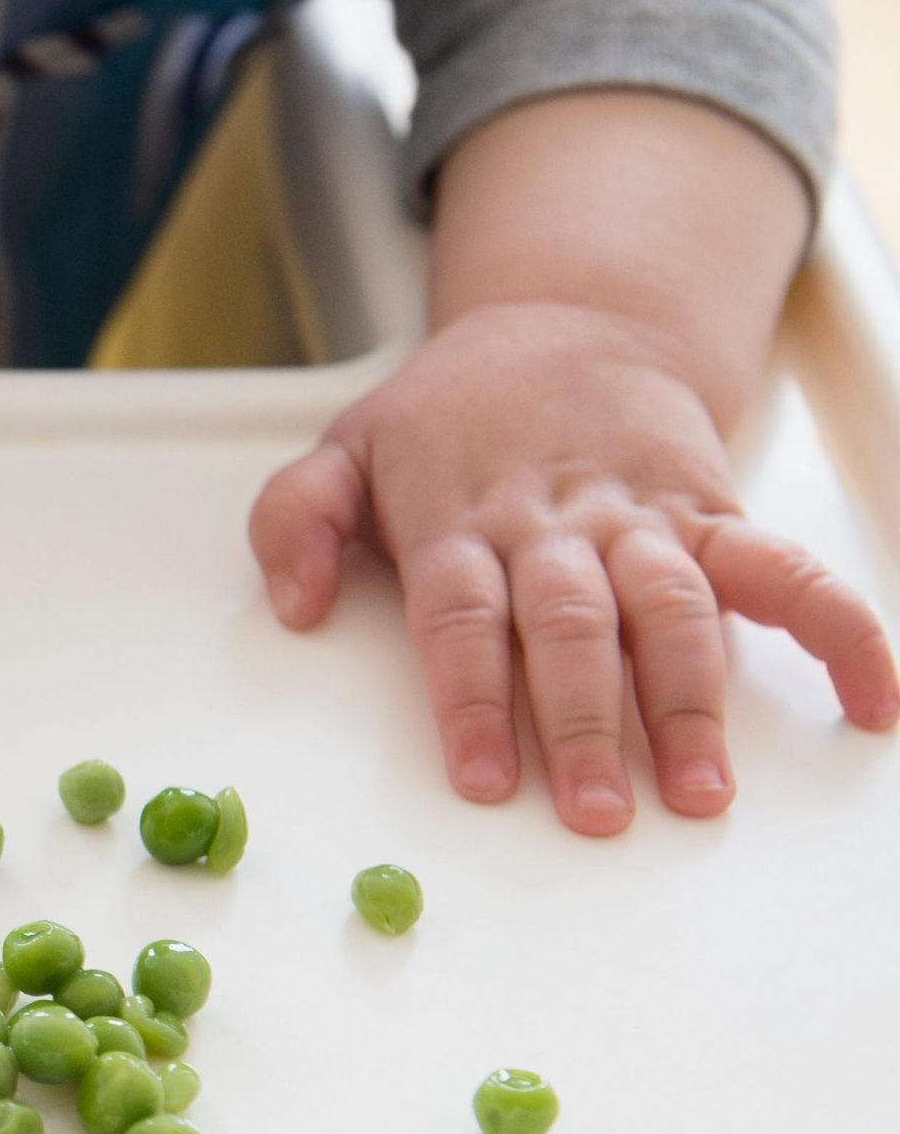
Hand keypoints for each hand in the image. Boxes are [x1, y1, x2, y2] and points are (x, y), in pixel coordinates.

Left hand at [250, 302, 898, 833]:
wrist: (570, 321)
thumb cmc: (451, 412)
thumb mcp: (346, 446)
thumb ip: (296, 520)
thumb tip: (293, 604)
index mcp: (462, 518)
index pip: (464, 618)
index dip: (474, 700)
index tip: (482, 779)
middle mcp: (556, 524)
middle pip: (573, 626)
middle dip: (587, 722)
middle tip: (596, 812)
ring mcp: (642, 519)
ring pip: (674, 611)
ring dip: (691, 703)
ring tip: (700, 792)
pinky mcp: (713, 514)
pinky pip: (784, 571)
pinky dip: (839, 629)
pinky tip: (871, 702)